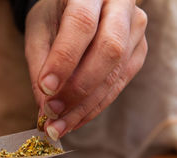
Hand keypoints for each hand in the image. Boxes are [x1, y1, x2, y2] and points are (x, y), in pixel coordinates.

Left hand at [25, 0, 147, 139]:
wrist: (81, 7)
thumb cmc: (55, 15)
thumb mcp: (38, 30)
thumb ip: (39, 64)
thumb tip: (44, 107)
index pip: (81, 25)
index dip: (64, 60)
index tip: (46, 89)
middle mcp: (121, 7)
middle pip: (109, 50)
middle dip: (78, 89)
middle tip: (52, 113)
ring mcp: (135, 31)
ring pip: (115, 74)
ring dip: (84, 107)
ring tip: (58, 126)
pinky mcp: (138, 54)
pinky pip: (117, 86)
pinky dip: (93, 107)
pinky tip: (73, 121)